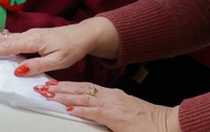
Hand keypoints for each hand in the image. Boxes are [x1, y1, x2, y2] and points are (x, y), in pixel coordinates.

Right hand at [0, 17, 117, 75]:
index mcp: (33, 40)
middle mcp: (28, 35)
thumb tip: (17, 70)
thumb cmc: (72, 47)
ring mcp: (28, 34)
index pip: (7, 46)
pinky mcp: (29, 36)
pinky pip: (7, 37)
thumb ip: (37, 65)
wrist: (83, 34)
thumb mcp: (58, 60)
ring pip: (1, 36)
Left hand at [33, 81, 179, 131]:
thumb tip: (91, 113)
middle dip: (60, 88)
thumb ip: (107, 112)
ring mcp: (113, 105)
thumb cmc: (147, 120)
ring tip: (50, 94)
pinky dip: (82, 110)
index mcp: (112, 95)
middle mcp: (111, 97)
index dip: (67, 86)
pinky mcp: (116, 117)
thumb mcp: (124, 113)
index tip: (53, 85)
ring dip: (65, 96)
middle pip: (80, 89)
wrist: (166, 123)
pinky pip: (96, 112)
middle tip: (43, 87)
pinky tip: (70, 109)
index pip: (85, 88)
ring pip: (84, 97)